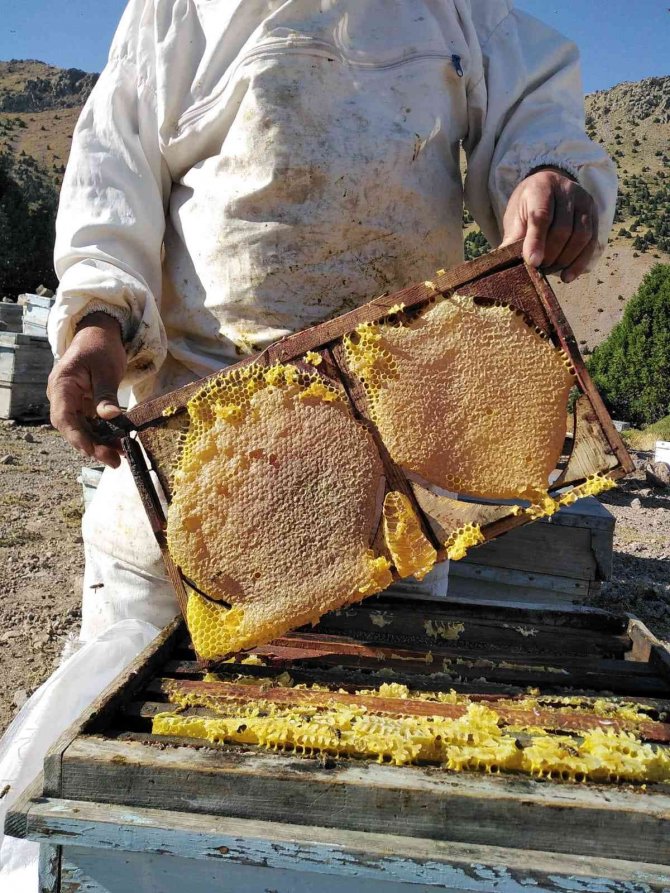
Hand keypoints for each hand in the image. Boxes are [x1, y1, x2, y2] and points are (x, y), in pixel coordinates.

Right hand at [47, 312, 126, 467]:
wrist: (98, 335)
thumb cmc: (101, 348)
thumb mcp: (106, 369)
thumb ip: (106, 394)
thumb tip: (110, 417)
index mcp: (62, 385)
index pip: (63, 417)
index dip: (78, 437)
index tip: (94, 451)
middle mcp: (61, 396)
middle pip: (72, 428)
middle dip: (92, 446)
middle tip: (114, 461)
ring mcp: (70, 402)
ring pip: (81, 429)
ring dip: (99, 444)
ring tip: (120, 455)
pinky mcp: (81, 405)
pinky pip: (88, 424)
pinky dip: (102, 435)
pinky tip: (118, 444)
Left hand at [502, 168, 597, 282]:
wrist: (549, 188)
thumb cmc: (528, 206)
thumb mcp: (515, 217)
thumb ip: (513, 237)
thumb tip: (505, 263)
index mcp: (542, 187)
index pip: (542, 215)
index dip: (537, 241)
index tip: (532, 262)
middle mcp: (567, 190)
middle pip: (563, 228)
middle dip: (551, 254)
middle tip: (539, 270)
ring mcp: (584, 201)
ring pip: (581, 236)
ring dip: (565, 260)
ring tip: (550, 271)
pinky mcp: (595, 214)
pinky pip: (592, 242)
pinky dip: (579, 262)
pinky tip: (567, 276)